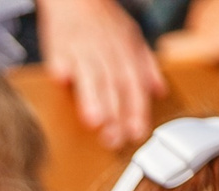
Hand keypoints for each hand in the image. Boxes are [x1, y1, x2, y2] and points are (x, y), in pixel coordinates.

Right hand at [38, 0, 165, 148]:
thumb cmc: (103, 22)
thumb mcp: (133, 39)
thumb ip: (146, 66)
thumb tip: (159, 91)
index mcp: (126, 51)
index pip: (135, 84)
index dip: (136, 109)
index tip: (137, 133)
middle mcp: (107, 50)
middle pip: (114, 84)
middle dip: (115, 113)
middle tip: (114, 139)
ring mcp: (83, 47)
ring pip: (91, 74)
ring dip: (93, 98)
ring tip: (95, 122)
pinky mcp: (59, 44)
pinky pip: (61, 54)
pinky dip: (62, 66)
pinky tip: (62, 81)